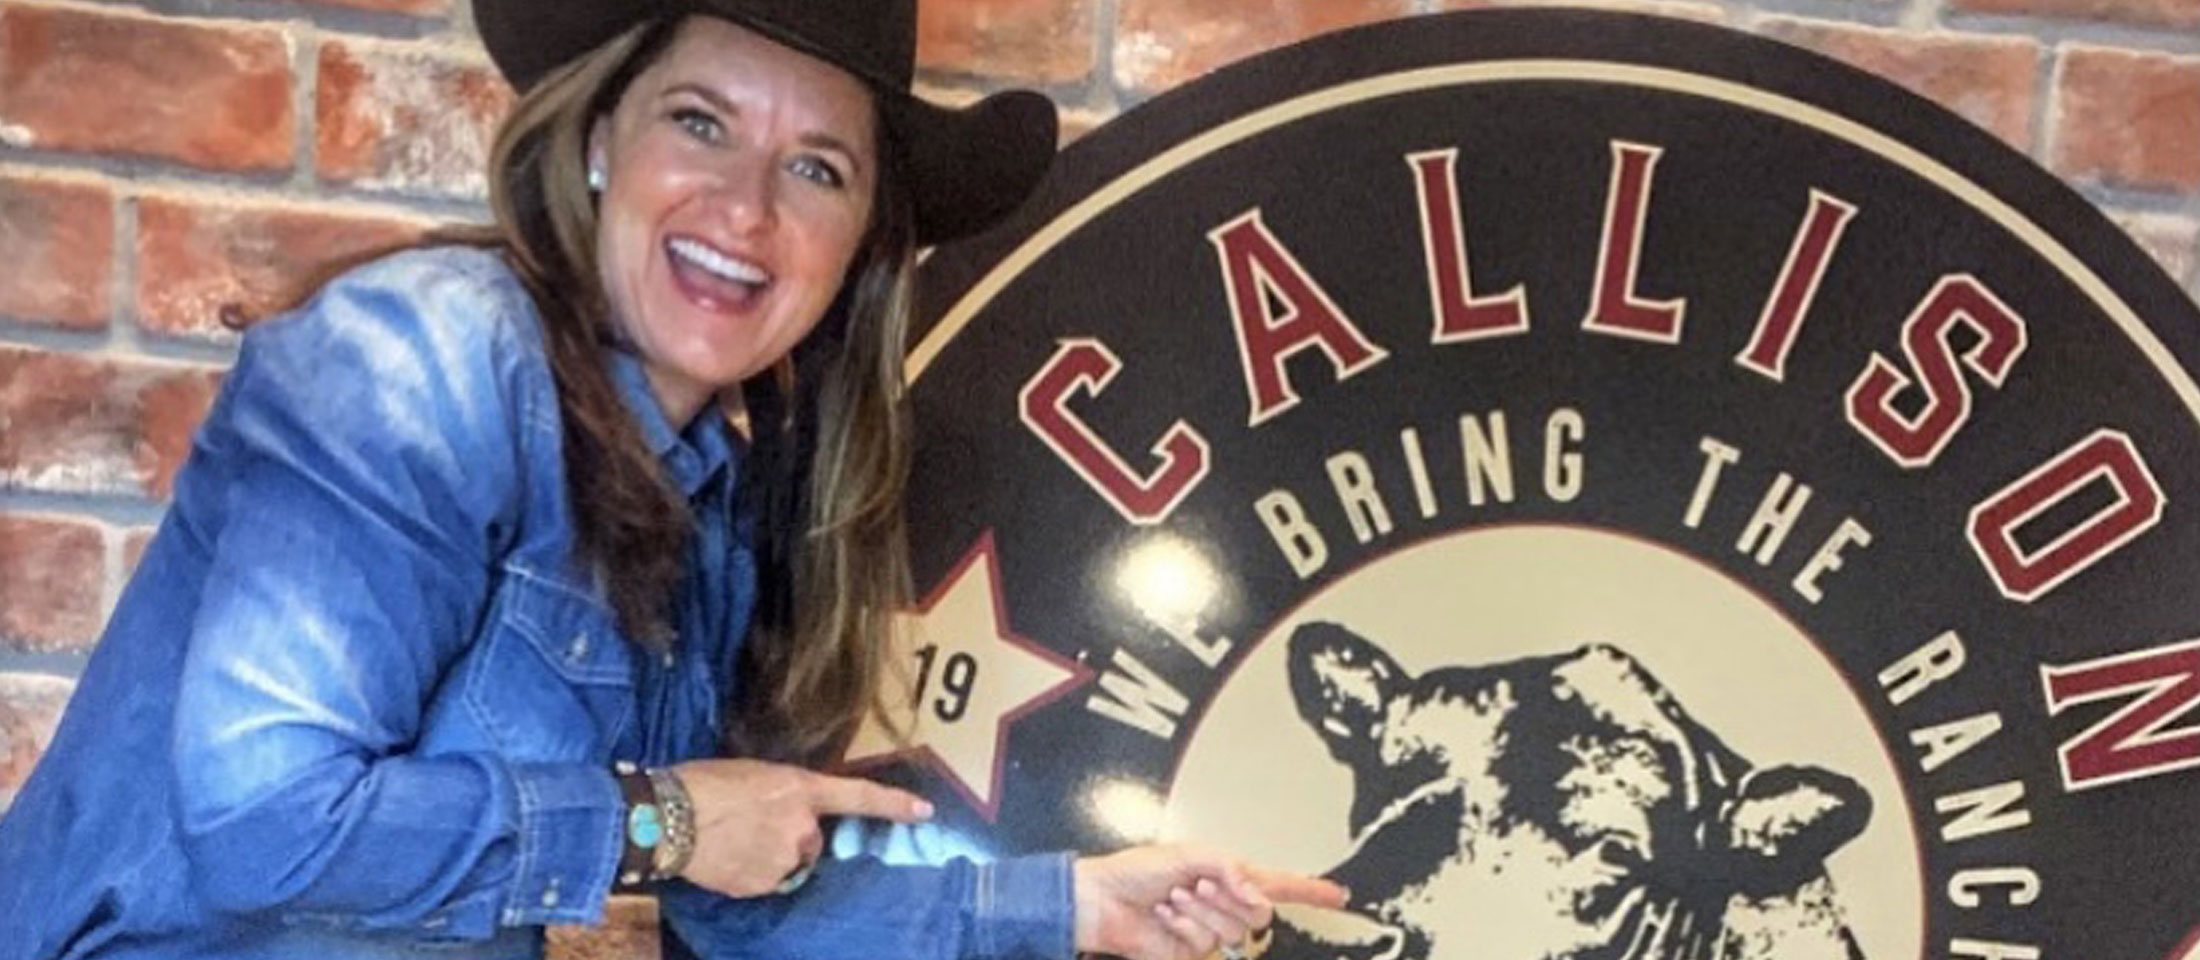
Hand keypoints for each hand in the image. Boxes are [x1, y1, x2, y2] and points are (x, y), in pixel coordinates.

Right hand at [669, 758, 932, 897]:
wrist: (667, 817)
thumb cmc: (704, 782)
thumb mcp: (755, 774)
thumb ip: (785, 793)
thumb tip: (794, 809)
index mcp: (800, 789)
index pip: (857, 796)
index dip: (893, 804)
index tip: (925, 811)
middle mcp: (802, 826)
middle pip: (811, 839)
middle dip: (791, 835)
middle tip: (750, 823)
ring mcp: (784, 859)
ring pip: (790, 862)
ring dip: (771, 855)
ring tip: (732, 839)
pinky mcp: (763, 884)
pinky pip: (767, 881)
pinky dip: (752, 873)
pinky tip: (726, 858)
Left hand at [1072, 845, 1346, 959]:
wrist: (1101, 900)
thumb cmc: (1136, 871)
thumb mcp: (1189, 853)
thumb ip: (1231, 869)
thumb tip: (1257, 894)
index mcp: (1226, 874)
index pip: (1278, 884)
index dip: (1309, 890)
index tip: (1338, 895)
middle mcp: (1222, 903)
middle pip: (1257, 912)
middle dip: (1226, 897)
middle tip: (1196, 884)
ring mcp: (1208, 929)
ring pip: (1229, 929)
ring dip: (1198, 909)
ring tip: (1173, 898)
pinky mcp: (1190, 951)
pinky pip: (1203, 943)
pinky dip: (1183, 926)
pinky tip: (1165, 917)